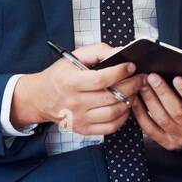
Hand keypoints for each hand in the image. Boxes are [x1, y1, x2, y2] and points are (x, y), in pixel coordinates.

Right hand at [11, 43, 145, 134]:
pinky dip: (123, 117)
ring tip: (135, 90)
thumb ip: (97, 51)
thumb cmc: (60, 76)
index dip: (120, 72)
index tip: (131, 66)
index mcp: (70, 82)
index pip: (100, 79)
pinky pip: (110, 127)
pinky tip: (126, 106)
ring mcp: (79, 118)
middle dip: (132, 85)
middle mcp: (74, 103)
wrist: (40, 98)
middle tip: (141, 78)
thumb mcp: (73, 57)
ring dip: (130, 100)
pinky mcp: (84, 129)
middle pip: (111, 97)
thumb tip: (119, 52)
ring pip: (113, 112)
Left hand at [134, 75, 181, 150]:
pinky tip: (137, 100)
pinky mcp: (167, 143)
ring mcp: (179, 138)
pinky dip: (141, 115)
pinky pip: (150, 129)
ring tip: (144, 84)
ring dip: (150, 101)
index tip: (177, 78)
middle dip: (163, 93)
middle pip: (175, 112)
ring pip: (161, 119)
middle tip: (153, 76)